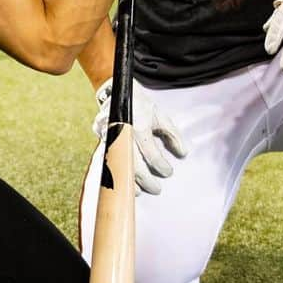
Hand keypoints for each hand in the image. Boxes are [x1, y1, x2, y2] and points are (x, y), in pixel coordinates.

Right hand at [93, 77, 186, 194]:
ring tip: (139, 191)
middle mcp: (123, 132)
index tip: (169, 172)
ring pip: (117, 164)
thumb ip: (173, 135)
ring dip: (128, 180)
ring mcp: (108, 134)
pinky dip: (115, 171)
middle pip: (133, 164)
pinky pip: (106, 158)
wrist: (118, 91)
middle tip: (157, 189)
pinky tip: (123, 181)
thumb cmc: (142, 106)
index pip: (151, 153)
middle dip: (146, 180)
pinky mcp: (99, 136)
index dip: (161, 165)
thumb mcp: (161, 117)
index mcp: (139, 126)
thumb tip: (183, 154)